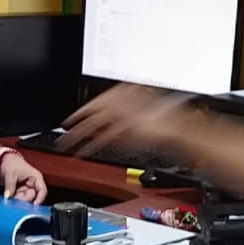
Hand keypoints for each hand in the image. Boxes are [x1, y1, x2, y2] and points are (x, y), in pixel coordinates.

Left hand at [0, 153, 46, 203]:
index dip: (39, 199)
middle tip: (16, 199)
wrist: (5, 161)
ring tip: (12, 196)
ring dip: (19, 200)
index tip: (33, 205)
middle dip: (25, 199)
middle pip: (34, 197)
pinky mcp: (22, 190)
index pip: (42, 190)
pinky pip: (21, 198)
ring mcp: (27, 187)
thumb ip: (10, 186)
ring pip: (27, 199)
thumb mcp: (10, 173)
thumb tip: (9, 196)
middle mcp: (33, 183)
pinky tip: (11, 196)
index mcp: (36, 177)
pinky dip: (16, 198)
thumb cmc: (12, 162)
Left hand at [60, 84, 190, 157]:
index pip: (97, 101)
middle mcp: (122, 100)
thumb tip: (108, 124)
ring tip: (66, 145)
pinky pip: (103, 140)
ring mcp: (124, 115)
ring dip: (78, 136)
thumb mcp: (141, 110)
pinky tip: (82, 154)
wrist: (180, 128)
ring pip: (94, 126)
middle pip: (92, 113)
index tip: (71, 118)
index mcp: (126, 91)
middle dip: (76, 124)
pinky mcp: (126, 130)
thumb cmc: (167, 120)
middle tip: (63, 132)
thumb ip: (123, 113)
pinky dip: (90, 148)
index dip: (82, 110)